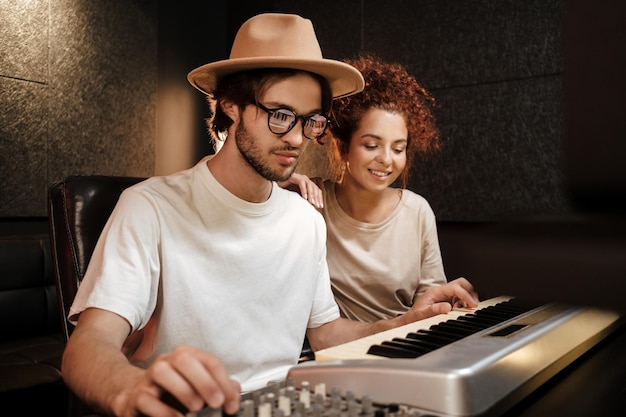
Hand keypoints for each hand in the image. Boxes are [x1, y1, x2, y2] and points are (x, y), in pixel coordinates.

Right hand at [114, 345, 240, 416]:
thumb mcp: (196, 386)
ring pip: (162, 372)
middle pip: (184, 358)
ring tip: (196, 408)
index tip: (231, 403)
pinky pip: (147, 399)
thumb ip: (217, 386)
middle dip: (204, 381)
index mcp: (186, 357)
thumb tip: (235, 390)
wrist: (135, 397)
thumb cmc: (171, 391)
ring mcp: (149, 378)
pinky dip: (165, 411)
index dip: (224, 382)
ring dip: (183, 390)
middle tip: (217, 402)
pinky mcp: (137, 397)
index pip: (209, 361)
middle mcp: (167, 362)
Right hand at [277, 173, 322, 207]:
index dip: (319, 198)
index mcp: (307, 184)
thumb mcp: (296, 197)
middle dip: (317, 197)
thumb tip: (311, 208)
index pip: (317, 190)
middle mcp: (305, 180)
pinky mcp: (294, 176)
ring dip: (311, 194)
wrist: (274, 185)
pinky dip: (304, 190)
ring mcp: (300, 177)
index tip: (320, 206)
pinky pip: (301, 183)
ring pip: (310, 185)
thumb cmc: (285, 192)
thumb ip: (303, 200)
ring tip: (311, 202)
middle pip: (315, 188)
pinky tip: (304, 197)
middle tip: (317, 206)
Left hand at [405, 277, 478, 322]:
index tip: (472, 304)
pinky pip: (459, 298)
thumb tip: (448, 307)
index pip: (455, 288)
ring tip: (468, 308)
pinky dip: (464, 302)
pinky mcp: (446, 300)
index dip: (465, 295)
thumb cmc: (415, 317)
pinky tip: (461, 310)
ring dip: (467, 298)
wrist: (410, 320)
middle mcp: (440, 291)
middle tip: (473, 303)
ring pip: (461, 290)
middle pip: (460, 283)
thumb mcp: (422, 315)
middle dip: (469, 291)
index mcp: (435, 292)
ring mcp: (444, 295)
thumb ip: (435, 310)